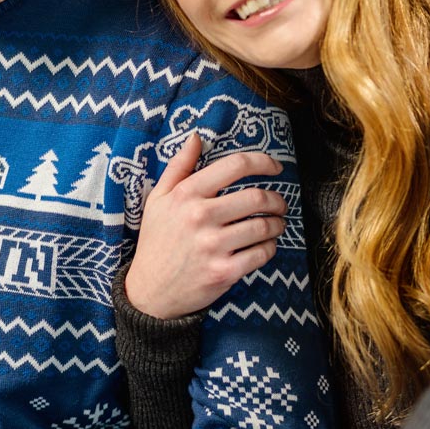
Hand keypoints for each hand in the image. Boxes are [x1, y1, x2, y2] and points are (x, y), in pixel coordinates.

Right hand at [124, 134, 286, 319]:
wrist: (149, 291)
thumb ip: (178, 167)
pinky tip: (265, 246)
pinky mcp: (224, 272)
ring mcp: (213, 246)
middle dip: (276, 199)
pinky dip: (270, 248)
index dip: (264, 162)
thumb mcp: (158, 200)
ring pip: (264, 226)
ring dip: (278, 224)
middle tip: (279, 204)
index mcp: (186, 195)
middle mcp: (200, 217)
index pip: (236, 166)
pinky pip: (262, 254)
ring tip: (276, 225)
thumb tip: (196, 137)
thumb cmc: (157, 242)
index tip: (275, 167)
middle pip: (257, 197)